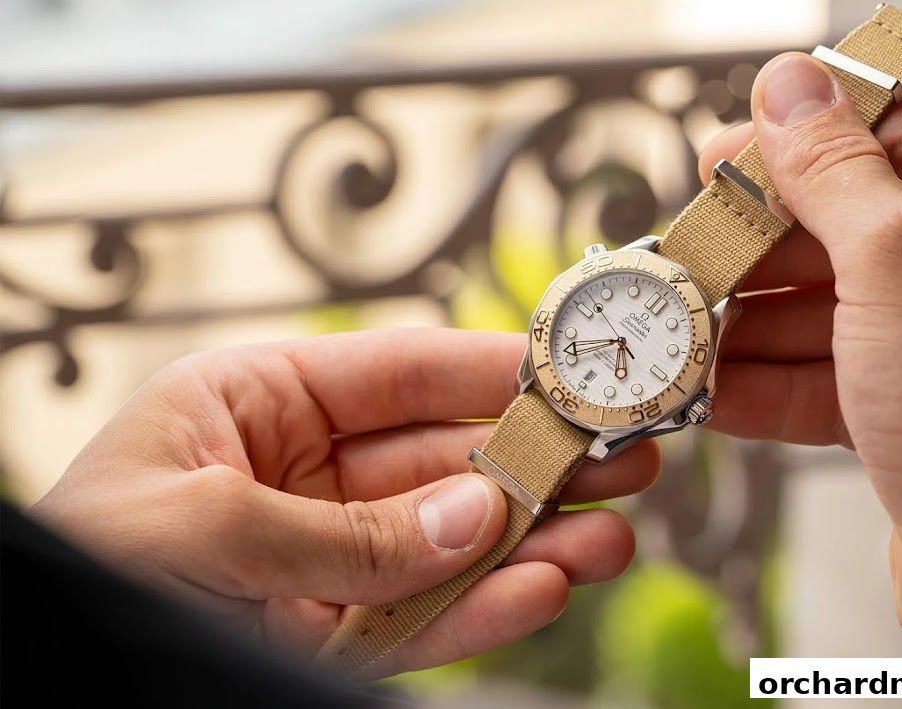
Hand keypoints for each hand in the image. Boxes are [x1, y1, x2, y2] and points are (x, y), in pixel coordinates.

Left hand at [31, 329, 659, 677]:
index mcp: (258, 404)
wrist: (31, 669)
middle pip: (444, 460)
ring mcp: (322, 559)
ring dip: (533, 543)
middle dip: (536, 461)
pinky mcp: (326, 635)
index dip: (491, 371)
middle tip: (625, 457)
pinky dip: (482, 611)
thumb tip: (478, 520)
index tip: (574, 373)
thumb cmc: (78, 564)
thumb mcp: (198, 526)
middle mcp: (302, 475)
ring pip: (448, 545)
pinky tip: (544, 592)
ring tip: (612, 540)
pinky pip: (417, 620)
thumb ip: (344, 530)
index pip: (400, 374)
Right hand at [698, 53, 901, 665]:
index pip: (898, 138)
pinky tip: (714, 387)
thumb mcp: (896, 261)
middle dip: (761, 250)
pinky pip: (830, 372)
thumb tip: (790, 89)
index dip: (802, 145)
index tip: (728, 159)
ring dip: (749, 322)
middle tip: (691, 252)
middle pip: (850, 225)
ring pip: (831, 305)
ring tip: (685, 327)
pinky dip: (769, 380)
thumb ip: (833, 170)